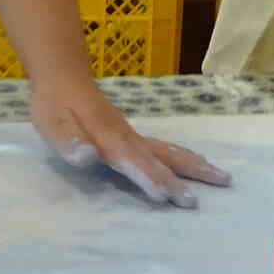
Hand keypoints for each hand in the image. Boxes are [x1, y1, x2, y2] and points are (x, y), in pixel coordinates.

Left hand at [32, 82, 230, 208]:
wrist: (64, 77)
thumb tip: (86, 157)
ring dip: (195, 165)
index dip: (150, 179)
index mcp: (109, 140)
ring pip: (169, 151)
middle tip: (219, 186)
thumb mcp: (52, 125)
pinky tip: (194, 163)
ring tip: (222, 177)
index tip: (169, 197)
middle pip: (163, 158)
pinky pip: (164, 148)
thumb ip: (69, 142)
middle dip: (187, 176)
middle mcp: (127, 138)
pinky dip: (183, 157)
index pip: (134, 163)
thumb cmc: (55, 106)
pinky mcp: (131, 135)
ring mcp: (132, 135)